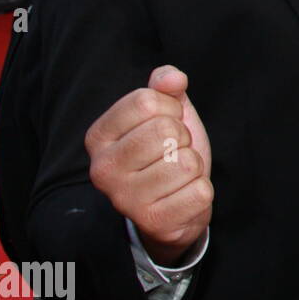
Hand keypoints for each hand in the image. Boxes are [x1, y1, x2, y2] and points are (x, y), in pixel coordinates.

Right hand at [85, 65, 212, 264]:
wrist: (174, 206)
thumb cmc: (167, 153)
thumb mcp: (165, 114)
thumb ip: (164, 87)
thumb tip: (173, 77)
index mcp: (98, 137)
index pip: (146, 101)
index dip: (171, 109)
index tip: (165, 125)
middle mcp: (102, 169)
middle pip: (166, 130)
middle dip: (183, 139)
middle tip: (173, 153)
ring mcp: (125, 199)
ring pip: (186, 162)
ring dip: (193, 167)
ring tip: (177, 176)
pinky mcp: (153, 222)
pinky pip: (200, 191)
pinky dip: (201, 191)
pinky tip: (182, 196)